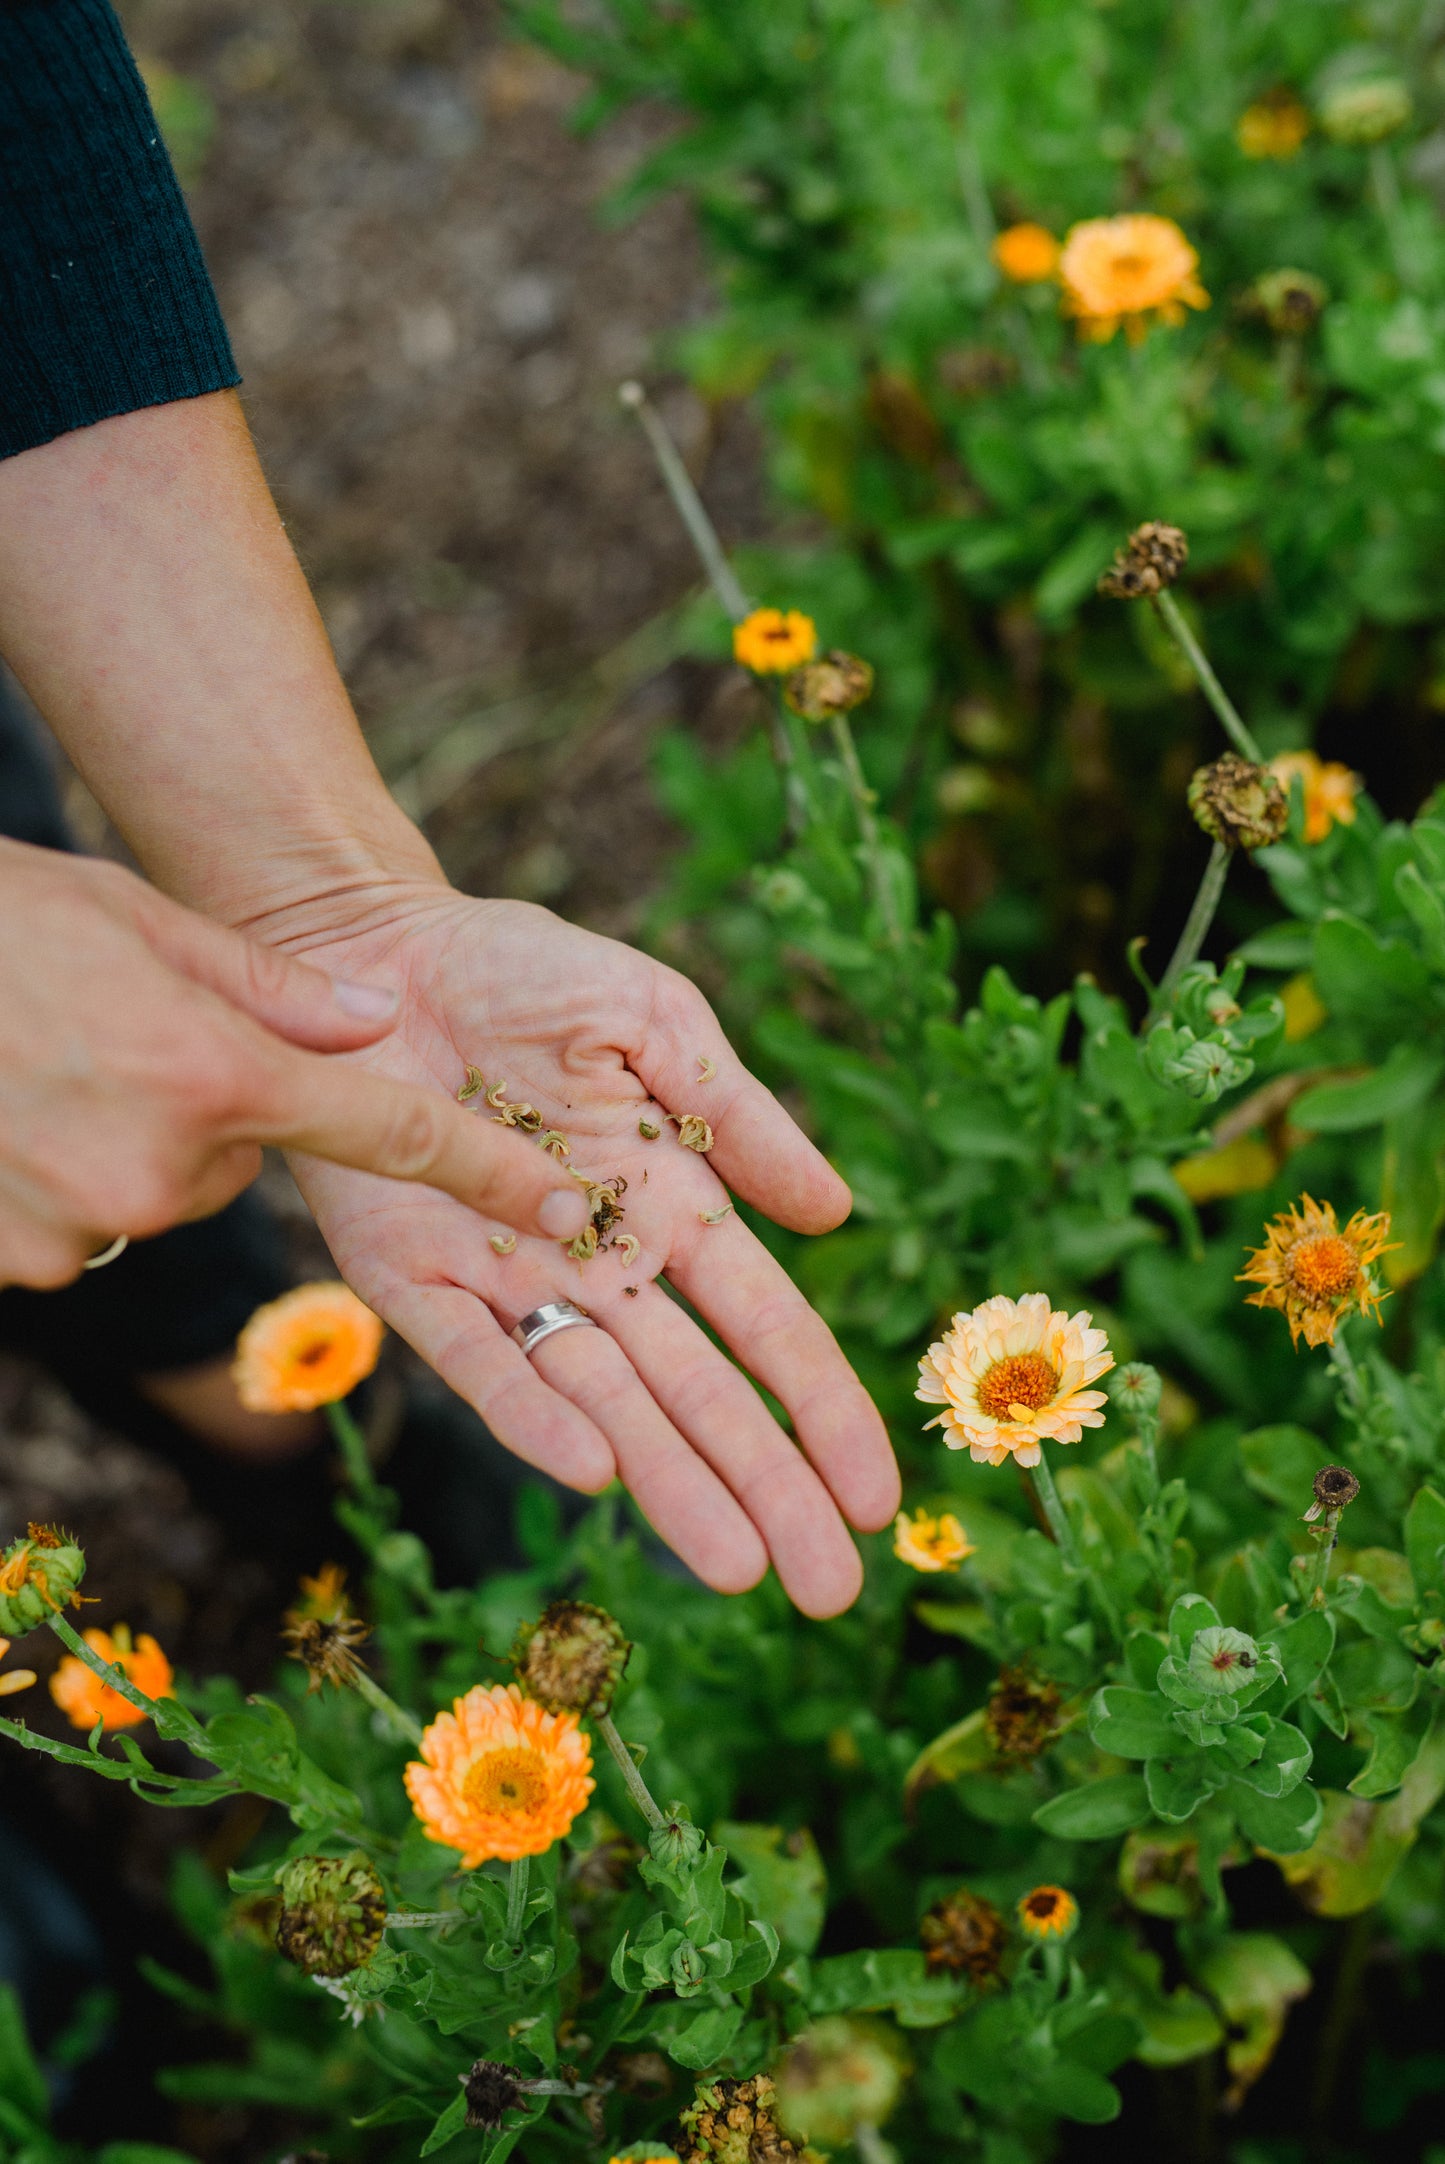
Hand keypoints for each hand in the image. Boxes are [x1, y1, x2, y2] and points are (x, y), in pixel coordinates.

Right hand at [0, 843, 592, 1289]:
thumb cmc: (4, 925)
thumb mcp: (142, 919)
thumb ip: (276, 987)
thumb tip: (381, 1022)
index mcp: (215, 1071)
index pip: (388, 1133)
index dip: (484, 1168)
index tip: (562, 1205)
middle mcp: (159, 1167)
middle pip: (243, 1163)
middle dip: (211, 1111)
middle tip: (128, 1038)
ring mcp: (83, 1224)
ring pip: (164, 1196)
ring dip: (133, 1144)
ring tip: (55, 1063)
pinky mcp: (22, 1262)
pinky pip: (90, 1225)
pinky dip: (67, 1179)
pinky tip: (19, 1111)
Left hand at [275, 886, 900, 1616]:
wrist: (373, 945)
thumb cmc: (523, 972)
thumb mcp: (655, 1024)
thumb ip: (740, 1117)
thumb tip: (837, 1214)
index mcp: (671, 1203)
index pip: (766, 1327)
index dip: (821, 1408)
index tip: (879, 1496)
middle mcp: (598, 1262)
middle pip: (698, 1394)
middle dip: (766, 1487)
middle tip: (830, 1587)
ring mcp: (504, 1276)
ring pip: (601, 1401)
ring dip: (669, 1483)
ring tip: (737, 1567)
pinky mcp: (405, 1273)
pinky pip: (473, 1356)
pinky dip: (529, 1411)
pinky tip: (592, 1471)